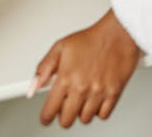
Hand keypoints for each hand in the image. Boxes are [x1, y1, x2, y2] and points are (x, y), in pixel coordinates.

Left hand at [31, 10, 140, 126]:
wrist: (119, 31)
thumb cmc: (92, 37)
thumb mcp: (61, 47)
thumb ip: (43, 69)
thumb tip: (32, 88)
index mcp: (66, 78)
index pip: (49, 113)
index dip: (46, 116)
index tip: (48, 115)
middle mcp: (81, 88)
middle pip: (66, 121)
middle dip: (64, 114)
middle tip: (68, 102)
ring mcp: (98, 92)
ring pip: (85, 119)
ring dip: (82, 111)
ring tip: (84, 96)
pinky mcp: (114, 92)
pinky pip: (103, 115)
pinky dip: (99, 110)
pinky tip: (97, 97)